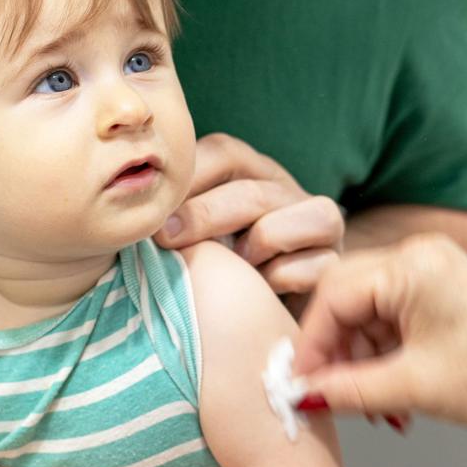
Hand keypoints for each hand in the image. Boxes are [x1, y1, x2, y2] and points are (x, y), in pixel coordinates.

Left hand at [155, 133, 343, 296]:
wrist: (272, 313)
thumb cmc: (224, 267)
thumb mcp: (195, 235)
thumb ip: (172, 218)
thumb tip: (132, 216)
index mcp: (250, 172)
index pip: (223, 153)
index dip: (188, 177)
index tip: (153, 212)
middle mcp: (286, 190)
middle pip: (250, 191)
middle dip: (204, 215)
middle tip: (167, 240)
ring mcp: (318, 224)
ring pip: (287, 223)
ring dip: (253, 248)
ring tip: (235, 268)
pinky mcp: (335, 262)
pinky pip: (308, 267)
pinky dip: (279, 281)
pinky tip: (264, 290)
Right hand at [292, 234, 466, 429]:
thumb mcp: (415, 388)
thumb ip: (348, 390)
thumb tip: (304, 395)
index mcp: (411, 267)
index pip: (333, 297)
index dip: (312, 345)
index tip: (301, 382)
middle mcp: (416, 257)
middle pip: (342, 300)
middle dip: (334, 352)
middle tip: (328, 392)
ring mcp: (424, 271)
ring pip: (360, 313)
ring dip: (357, 359)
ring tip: (372, 401)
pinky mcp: (431, 289)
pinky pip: (383, 317)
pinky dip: (378, 354)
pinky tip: (387, 388)